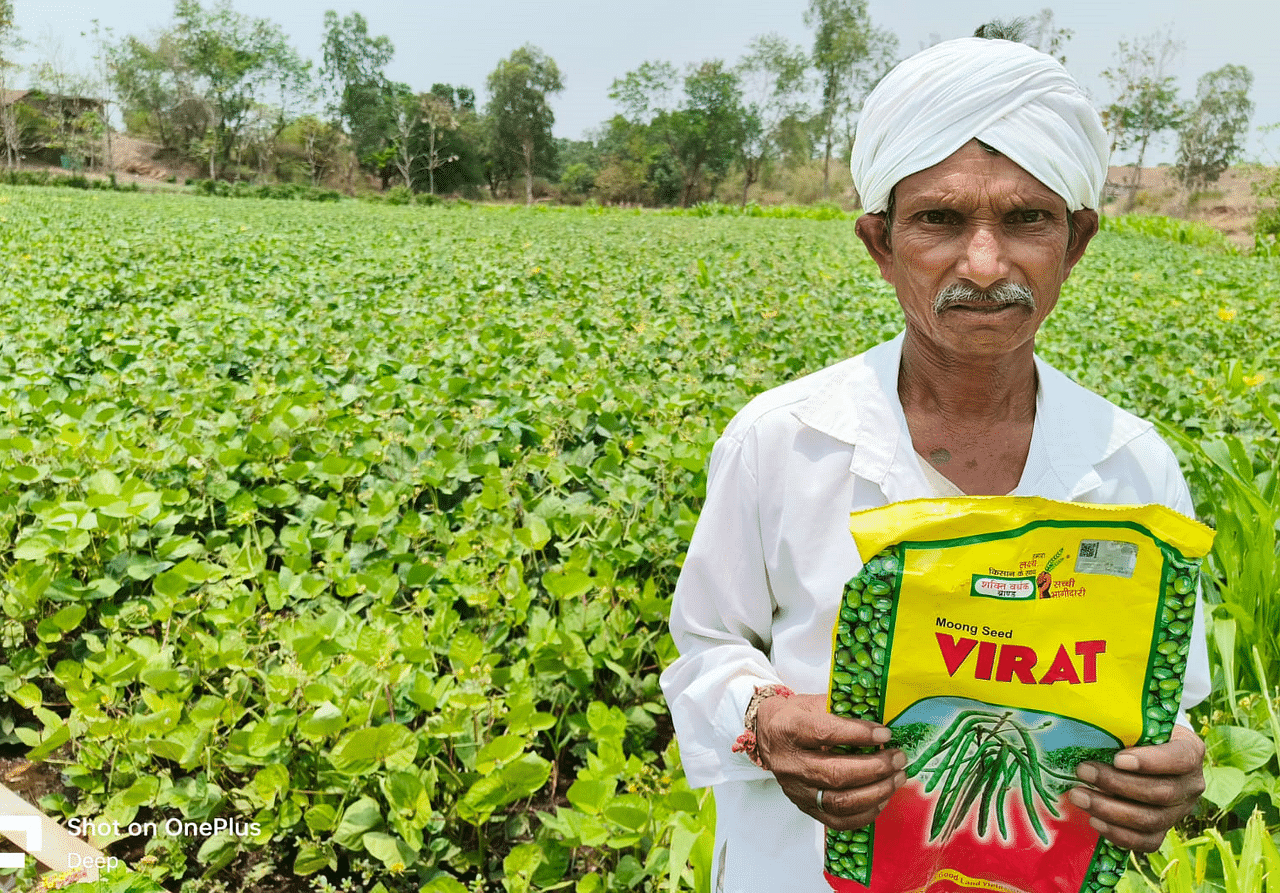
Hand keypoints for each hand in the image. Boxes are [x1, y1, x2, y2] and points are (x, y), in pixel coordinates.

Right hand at [755, 693, 906, 830]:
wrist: (768, 734)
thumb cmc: (795, 715)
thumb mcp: (812, 702)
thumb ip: (842, 711)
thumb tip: (880, 722)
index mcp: (788, 729)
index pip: (825, 734)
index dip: (859, 735)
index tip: (885, 734)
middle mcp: (789, 763)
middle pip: (835, 773)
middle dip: (875, 768)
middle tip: (898, 758)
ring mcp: (795, 789)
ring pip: (838, 801)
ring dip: (876, 792)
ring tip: (897, 778)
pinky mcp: (804, 807)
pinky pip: (837, 820)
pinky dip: (865, 814)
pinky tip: (882, 799)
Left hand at [1069, 724, 1205, 851]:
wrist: (1147, 753)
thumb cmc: (1139, 733)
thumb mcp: (1138, 723)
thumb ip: (1124, 727)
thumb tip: (1086, 728)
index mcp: (1191, 751)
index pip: (1180, 759)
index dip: (1150, 762)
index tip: (1117, 759)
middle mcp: (1191, 785)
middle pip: (1160, 793)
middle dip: (1116, 784)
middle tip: (1083, 771)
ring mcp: (1179, 811)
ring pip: (1151, 819)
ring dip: (1110, 810)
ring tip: (1078, 796)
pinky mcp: (1164, 830)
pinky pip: (1147, 841)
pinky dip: (1118, 834)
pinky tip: (1094, 820)